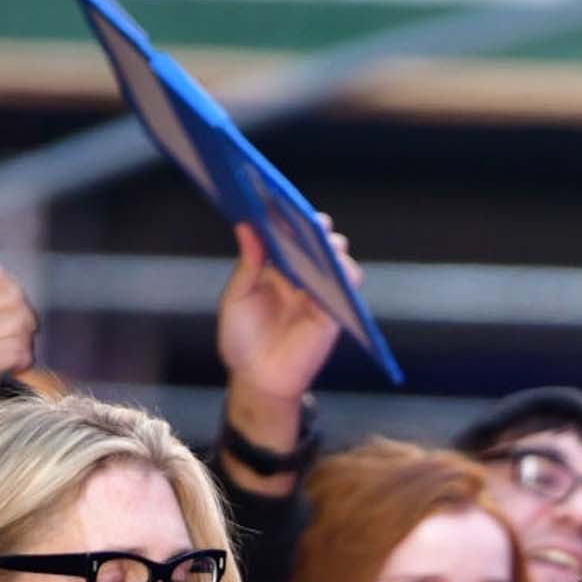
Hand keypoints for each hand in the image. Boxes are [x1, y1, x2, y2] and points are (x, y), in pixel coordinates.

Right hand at [0, 266, 38, 435]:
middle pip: (14, 299)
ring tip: (9, 362)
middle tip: (16, 345)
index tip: (13, 322)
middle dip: (25, 323)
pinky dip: (19, 364)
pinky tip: (7, 373)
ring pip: (18, 325)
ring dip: (23, 348)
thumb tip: (15, 290)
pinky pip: (16, 350)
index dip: (16, 299)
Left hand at [216, 221, 342, 458]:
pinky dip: (345, 275)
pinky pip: (345, 291)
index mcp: (277, 270)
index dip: (290, 218)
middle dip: (315, 229)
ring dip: (333, 249)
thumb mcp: (235, 298)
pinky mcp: (331, 316)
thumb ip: (247, 265)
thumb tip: (249, 228)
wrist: (256, 380)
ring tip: (325, 240)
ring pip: (335, 264)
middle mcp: (300, 279)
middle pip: (315, 245)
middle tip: (310, 219)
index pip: (289, 237)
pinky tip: (337, 265)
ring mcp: (317, 296)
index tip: (286, 201)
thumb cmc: (242, 340)